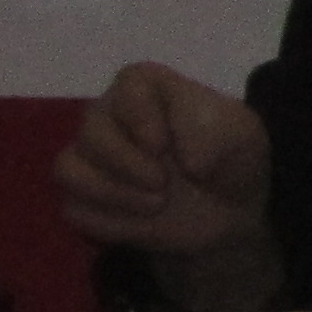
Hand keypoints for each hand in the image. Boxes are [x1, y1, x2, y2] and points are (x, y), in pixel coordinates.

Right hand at [55, 63, 281, 311]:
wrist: (230, 207)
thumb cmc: (230, 157)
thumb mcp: (241, 133)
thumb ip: (212, 133)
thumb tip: (188, 162)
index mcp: (146, 87)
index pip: (128, 87)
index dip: (141, 119)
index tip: (163, 146)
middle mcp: (109, 117)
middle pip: (93, 132)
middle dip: (127, 163)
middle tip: (162, 184)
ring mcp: (92, 159)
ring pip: (70, 170)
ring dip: (111, 193)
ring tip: (156, 205)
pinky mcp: (85, 199)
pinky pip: (76, 210)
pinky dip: (109, 222)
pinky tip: (143, 224)